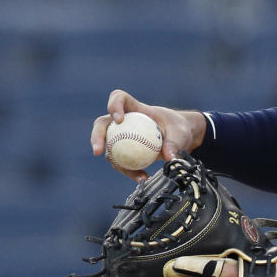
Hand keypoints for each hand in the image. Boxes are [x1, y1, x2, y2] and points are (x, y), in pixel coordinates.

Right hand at [90, 89, 208, 178]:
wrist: (180, 139)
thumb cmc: (178, 129)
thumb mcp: (180, 134)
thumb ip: (174, 143)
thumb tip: (169, 157)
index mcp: (136, 108)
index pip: (119, 98)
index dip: (114, 106)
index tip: (119, 120)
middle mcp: (124, 121)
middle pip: (103, 124)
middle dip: (97, 136)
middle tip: (98, 151)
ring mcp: (122, 136)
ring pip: (109, 147)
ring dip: (116, 162)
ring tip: (137, 175)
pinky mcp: (125, 151)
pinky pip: (121, 162)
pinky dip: (130, 171)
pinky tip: (142, 177)